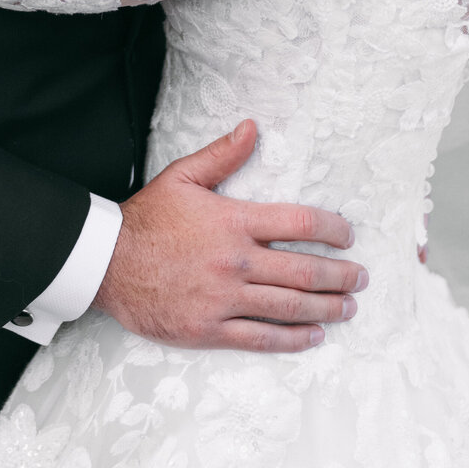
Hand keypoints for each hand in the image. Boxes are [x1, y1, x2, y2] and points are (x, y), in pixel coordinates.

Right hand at [93, 120, 369, 352]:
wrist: (107, 263)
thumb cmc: (146, 220)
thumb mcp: (183, 177)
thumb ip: (223, 155)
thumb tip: (252, 128)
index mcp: (233, 221)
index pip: (298, 224)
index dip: (332, 230)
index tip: (347, 236)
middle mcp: (235, 262)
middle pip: (304, 271)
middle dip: (341, 275)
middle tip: (361, 277)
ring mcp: (224, 299)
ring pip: (289, 307)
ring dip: (327, 308)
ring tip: (349, 307)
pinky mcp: (210, 329)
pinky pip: (261, 338)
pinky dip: (293, 339)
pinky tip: (314, 337)